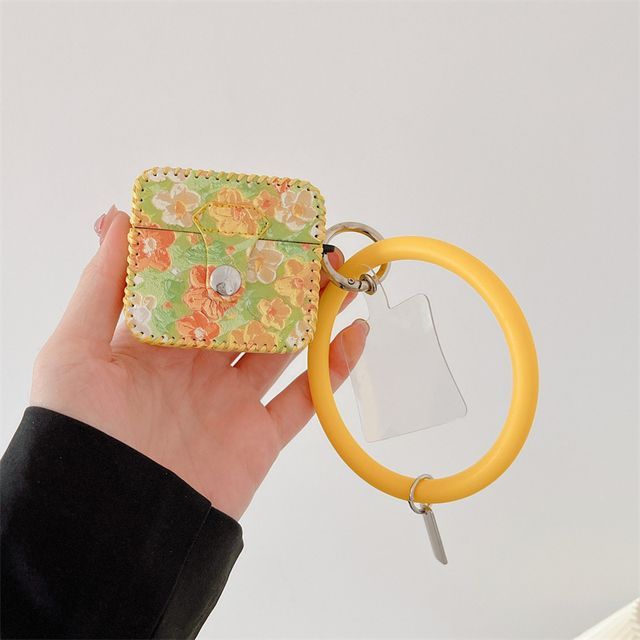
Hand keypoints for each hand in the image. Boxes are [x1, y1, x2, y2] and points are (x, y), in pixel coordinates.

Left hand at [30, 206, 367, 519]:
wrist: (114, 526)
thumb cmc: (81, 435)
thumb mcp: (74, 351)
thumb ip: (100, 286)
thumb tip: (119, 217)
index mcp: (156, 342)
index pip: (199, 286)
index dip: (227, 255)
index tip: (256, 222)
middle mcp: (196, 367)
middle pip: (249, 312)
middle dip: (280, 279)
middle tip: (311, 246)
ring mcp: (231, 401)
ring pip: (283, 347)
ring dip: (314, 313)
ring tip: (342, 277)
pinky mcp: (259, 437)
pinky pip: (306, 399)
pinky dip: (333, 369)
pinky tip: (354, 335)